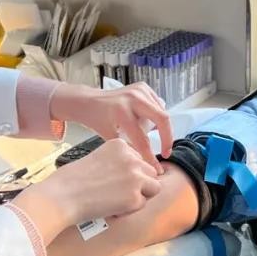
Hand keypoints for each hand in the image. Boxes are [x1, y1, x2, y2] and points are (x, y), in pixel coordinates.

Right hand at [15, 138, 161, 228]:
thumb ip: (117, 162)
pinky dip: (129, 210)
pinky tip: (112, 208)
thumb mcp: (97, 158)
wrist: (61, 196)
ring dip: (140, 196)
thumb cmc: (71, 180)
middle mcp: (132, 158)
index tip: (114, 180)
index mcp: (121, 145)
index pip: (139, 159)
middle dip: (140, 184)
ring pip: (153, 188)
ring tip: (118, 200)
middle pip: (150, 172)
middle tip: (118, 193)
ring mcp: (135, 178)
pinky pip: (142, 205)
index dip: (129, 173)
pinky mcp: (135, 198)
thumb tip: (133, 176)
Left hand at [51, 83, 171, 167]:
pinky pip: (158, 105)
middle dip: (167, 138)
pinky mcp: (143, 87)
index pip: (142, 138)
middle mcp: (133, 98)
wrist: (89, 100)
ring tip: (153, 137)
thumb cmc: (97, 120)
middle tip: (166, 153)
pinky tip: (148, 123)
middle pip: (162, 118)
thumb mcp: (109, 137)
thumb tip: (146, 164)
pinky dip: (157, 116)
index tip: (157, 168)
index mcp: (121, 112)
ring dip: (161, 127)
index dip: (150, 156)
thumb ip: (128, 148)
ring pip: (162, 112)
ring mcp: (140, 90)